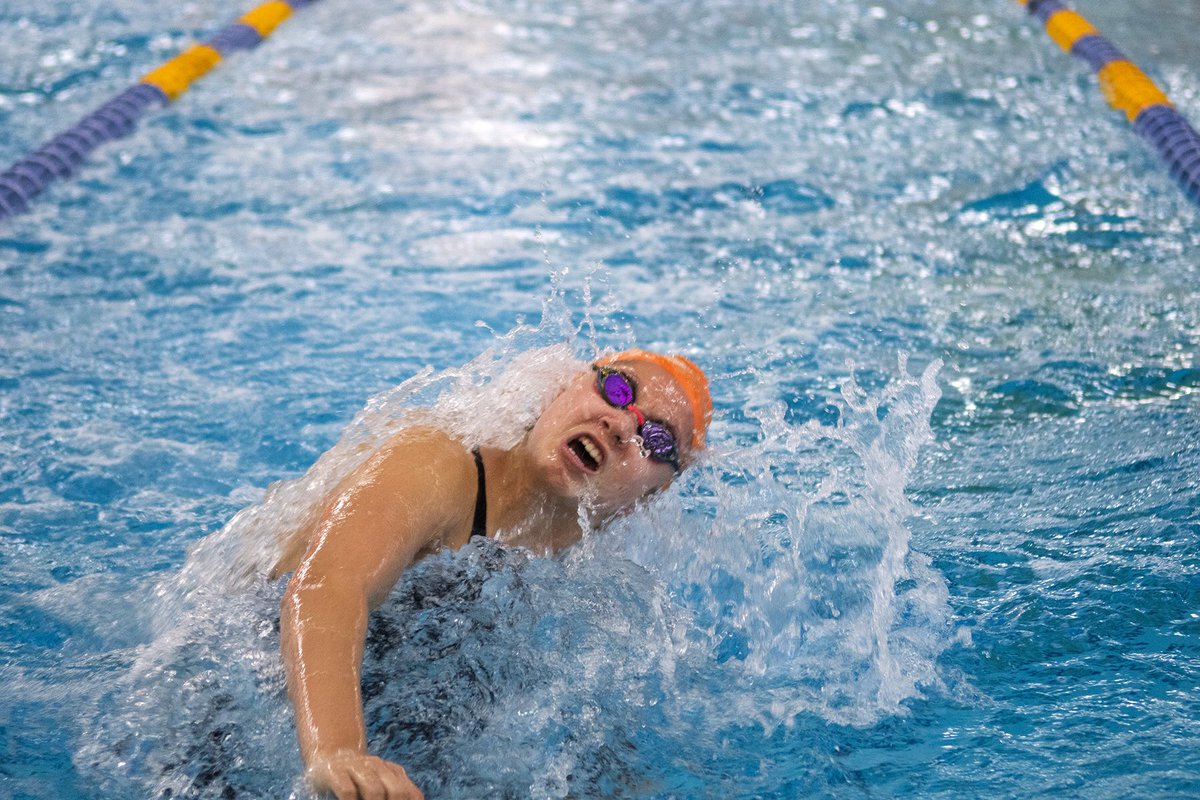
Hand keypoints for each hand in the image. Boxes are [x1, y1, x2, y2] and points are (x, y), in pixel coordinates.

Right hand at [307, 751, 423, 799]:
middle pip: (397, 791)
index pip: (410, 793)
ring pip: (374, 790)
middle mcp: (377, 766)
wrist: (328, 756)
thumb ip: (398, 790)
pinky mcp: (336, 772)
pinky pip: (347, 791)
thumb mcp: (381, 783)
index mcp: (392, 771)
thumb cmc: (357, 779)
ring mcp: (356, 767)